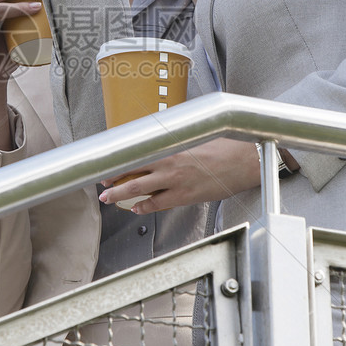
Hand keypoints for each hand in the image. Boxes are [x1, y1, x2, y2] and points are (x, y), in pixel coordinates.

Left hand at [98, 138, 261, 213]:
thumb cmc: (223, 147)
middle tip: (101, 181)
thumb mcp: (195, 137)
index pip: (138, 150)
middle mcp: (170, 162)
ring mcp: (176, 180)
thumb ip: (175, 142)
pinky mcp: (185, 195)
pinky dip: (145, 206)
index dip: (119, 157)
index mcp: (171, 145)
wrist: (244, 160)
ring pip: (140, 188)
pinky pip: (158, 203)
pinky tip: (137, 208)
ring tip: (109, 197)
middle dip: (113, 177)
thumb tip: (160, 142)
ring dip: (121, 194)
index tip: (107, 159)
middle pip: (132, 170)